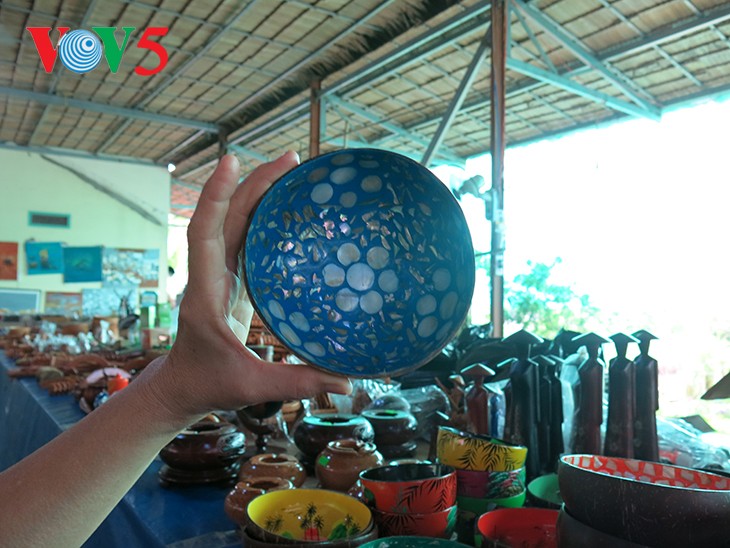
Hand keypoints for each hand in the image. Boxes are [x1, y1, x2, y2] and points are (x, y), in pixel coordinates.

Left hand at [143, 152, 350, 422]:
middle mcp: (211, 274)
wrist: (183, 384)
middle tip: (293, 159)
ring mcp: (221, 273)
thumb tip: (349, 381)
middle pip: (226, 215)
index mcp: (206, 293)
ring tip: (295, 169)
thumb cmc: (209, 384)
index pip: (205, 234)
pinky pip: (246, 236)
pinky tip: (290, 204)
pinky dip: (265, 214)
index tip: (232, 161)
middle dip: (255, 182)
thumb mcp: (252, 387)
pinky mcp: (233, 277)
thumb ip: (298, 382)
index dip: (216, 195)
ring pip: (236, 220)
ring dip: (260, 191)